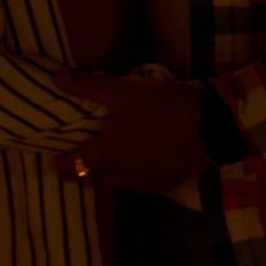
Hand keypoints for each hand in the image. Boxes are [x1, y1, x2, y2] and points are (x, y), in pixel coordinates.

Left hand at [52, 71, 209, 191]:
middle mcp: (119, 177)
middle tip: (112, 127)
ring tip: (138, 133)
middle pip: (97, 169)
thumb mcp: (122, 90)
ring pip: (122, 173)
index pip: (67, 170)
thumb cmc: (160, 107)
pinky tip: (157, 144)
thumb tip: (56, 79)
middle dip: (101, 152)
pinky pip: (144, 177)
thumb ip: (86, 87)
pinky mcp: (164, 186)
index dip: (64, 157)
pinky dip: (146, 164)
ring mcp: (143, 184)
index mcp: (103, 157)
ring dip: (124, 159)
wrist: (209, 127)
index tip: (71, 141)